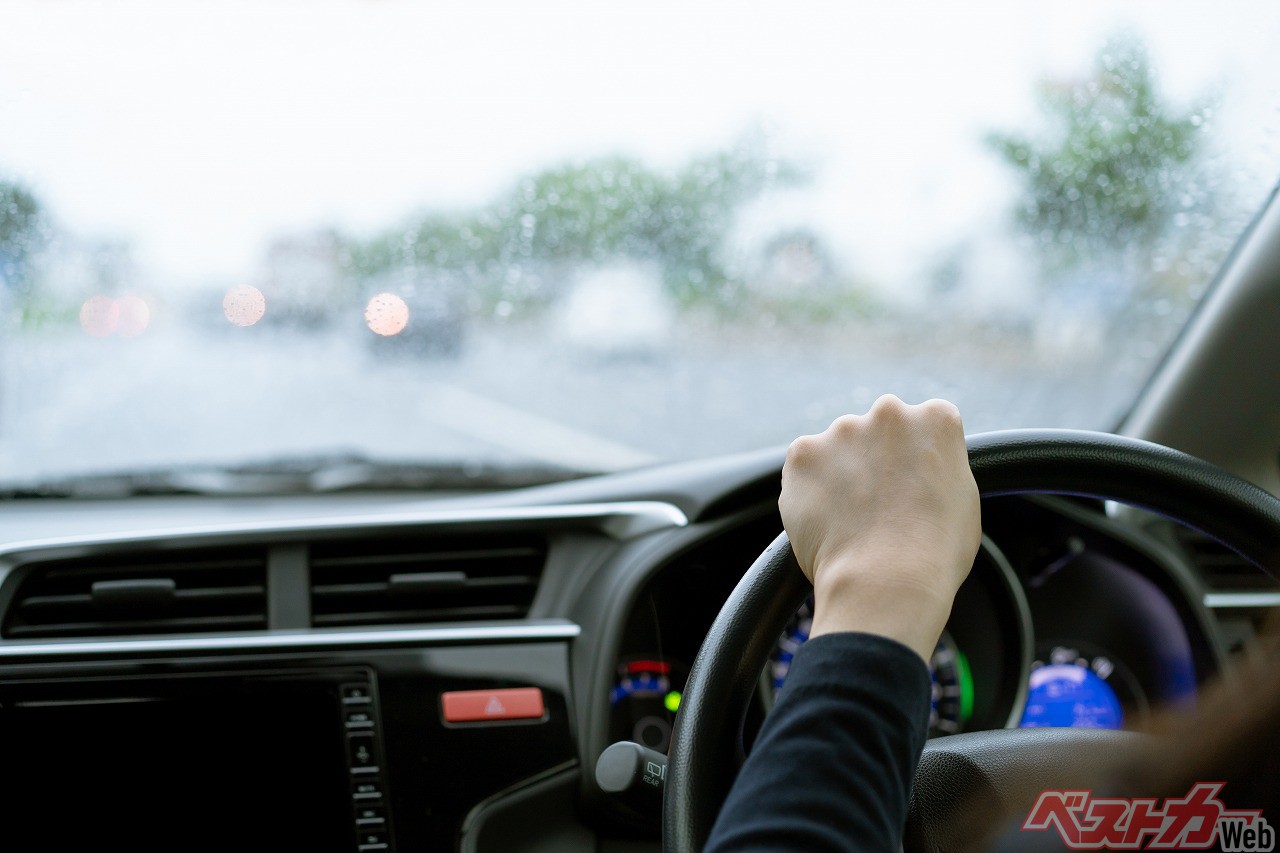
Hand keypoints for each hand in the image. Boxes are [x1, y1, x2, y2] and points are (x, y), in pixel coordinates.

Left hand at [779, 395, 980, 661]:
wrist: (885, 580)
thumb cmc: (935, 553)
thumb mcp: (963, 501)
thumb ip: (939, 469)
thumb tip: (921, 472)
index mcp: (937, 419)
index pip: (924, 426)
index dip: (915, 462)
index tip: (911, 488)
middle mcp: (889, 412)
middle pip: (878, 432)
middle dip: (876, 461)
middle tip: (878, 506)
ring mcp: (842, 430)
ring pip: (838, 449)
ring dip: (840, 474)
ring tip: (850, 520)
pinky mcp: (803, 452)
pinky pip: (804, 469)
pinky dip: (809, 490)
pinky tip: (826, 521)